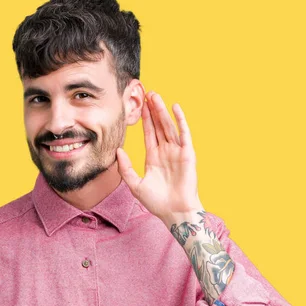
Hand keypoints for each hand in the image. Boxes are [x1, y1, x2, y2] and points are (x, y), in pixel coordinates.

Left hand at [116, 91, 203, 223]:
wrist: (174, 212)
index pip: (149, 133)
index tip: (141, 106)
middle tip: (148, 93)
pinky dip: (181, 121)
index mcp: (154, 158)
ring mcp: (177, 152)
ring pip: (169, 127)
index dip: (145, 119)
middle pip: (159, 126)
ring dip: (163, 111)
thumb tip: (118, 151)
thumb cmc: (156, 202)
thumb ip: (125, 168)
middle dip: (154, 110)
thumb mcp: (135, 185)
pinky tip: (175, 108)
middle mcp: (166, 152)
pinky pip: (184, 134)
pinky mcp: (187, 154)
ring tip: (157, 96)